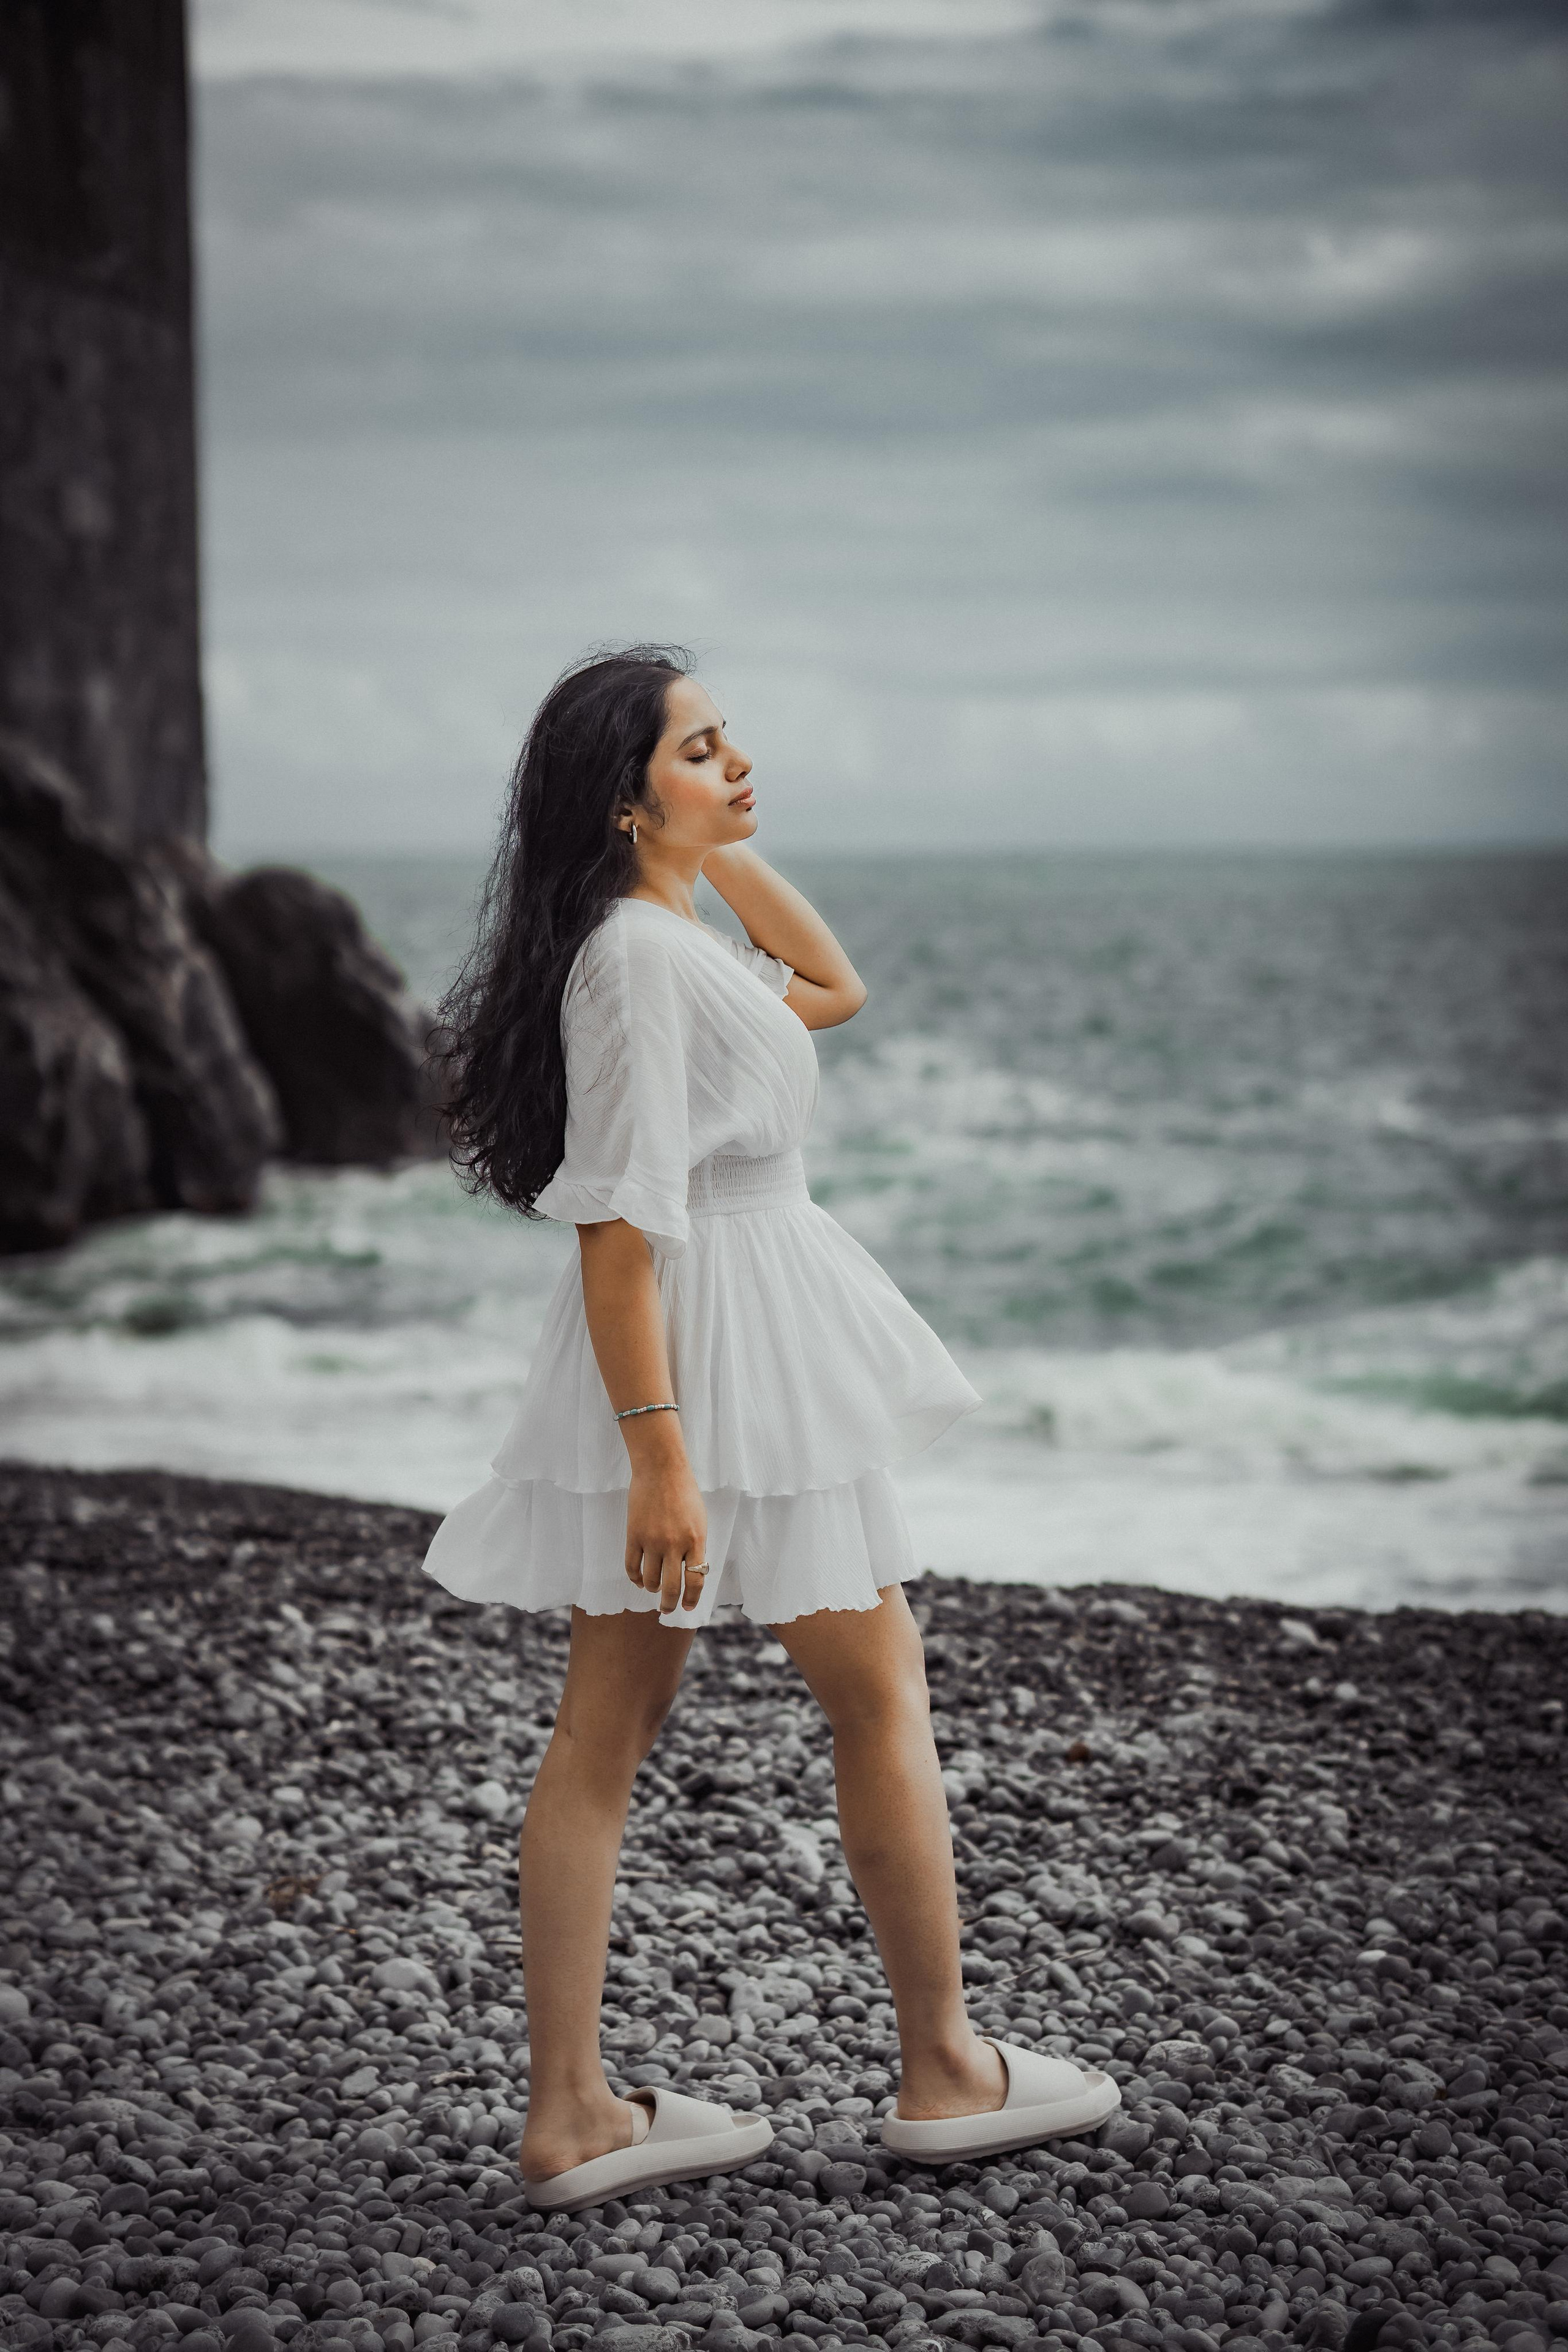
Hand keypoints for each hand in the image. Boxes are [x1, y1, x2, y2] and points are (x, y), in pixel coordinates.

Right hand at [624, 1457, 708, 1614]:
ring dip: (652, 1589)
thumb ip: (696, 1547)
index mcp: (696, 1540)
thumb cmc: (684, 1493)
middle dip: (669, 1604)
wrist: (661, 1469)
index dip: (692, 1598)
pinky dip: (635, 1578)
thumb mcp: (699, 1521)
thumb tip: (690, 1574)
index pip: (695, 1580)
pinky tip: (639, 1579)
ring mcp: (652, 1540)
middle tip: (667, 1609)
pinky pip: (632, 1567)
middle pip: (671, 1587)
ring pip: (650, 1580)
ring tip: (654, 1587)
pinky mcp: (633, 1535)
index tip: (687, 1606)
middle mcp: (674, 1544)